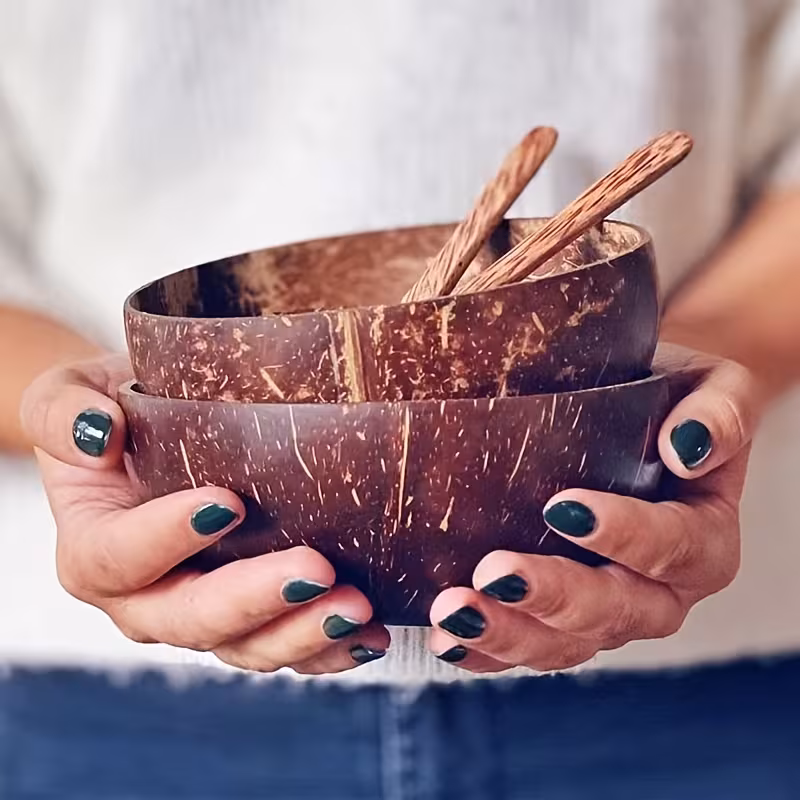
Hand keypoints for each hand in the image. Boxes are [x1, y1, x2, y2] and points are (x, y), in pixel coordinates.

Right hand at [20, 354, 388, 673]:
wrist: (149, 437)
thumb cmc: (114, 409)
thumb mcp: (68, 393)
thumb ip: (62, 411)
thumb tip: (98, 433)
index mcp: (95, 548)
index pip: (118, 557)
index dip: (167, 538)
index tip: (227, 502)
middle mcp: (142, 598)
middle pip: (188, 619)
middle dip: (253, 600)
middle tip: (315, 569)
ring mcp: (198, 615)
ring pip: (244, 647)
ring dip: (302, 633)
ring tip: (356, 606)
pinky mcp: (249, 620)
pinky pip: (284, 648)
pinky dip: (328, 650)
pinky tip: (368, 635)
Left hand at [427, 345, 763, 671]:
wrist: (636, 421)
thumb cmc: (667, 400)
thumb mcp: (710, 387)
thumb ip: (720, 412)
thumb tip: (685, 445)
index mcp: (704, 537)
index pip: (675, 546)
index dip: (626, 534)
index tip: (561, 507)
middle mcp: (662, 590)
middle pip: (617, 611)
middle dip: (554, 598)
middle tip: (493, 572)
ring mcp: (608, 614)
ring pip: (566, 646)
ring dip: (508, 634)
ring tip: (454, 613)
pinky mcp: (559, 622)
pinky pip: (527, 648)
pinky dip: (485, 652)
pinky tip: (446, 640)